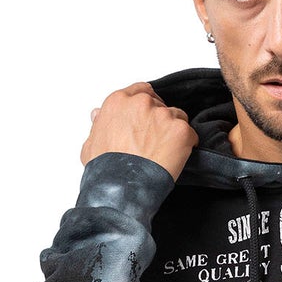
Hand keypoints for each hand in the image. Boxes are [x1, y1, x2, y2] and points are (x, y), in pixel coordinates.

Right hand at [81, 83, 198, 176]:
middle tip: (155, 143)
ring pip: (176, 117)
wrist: (122, 190)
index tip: (147, 119)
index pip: (140, 91)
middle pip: (160, 104)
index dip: (146, 106)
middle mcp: (141, 103)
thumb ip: (99, 124)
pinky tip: (175, 159)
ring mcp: (162, 115)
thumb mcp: (91, 144)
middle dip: (159, 121)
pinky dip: (187, 146)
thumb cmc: (106, 171)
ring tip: (164, 154)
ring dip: (173, 132)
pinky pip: (191, 134)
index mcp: (118, 102)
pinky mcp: (180, 130)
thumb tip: (97, 114)